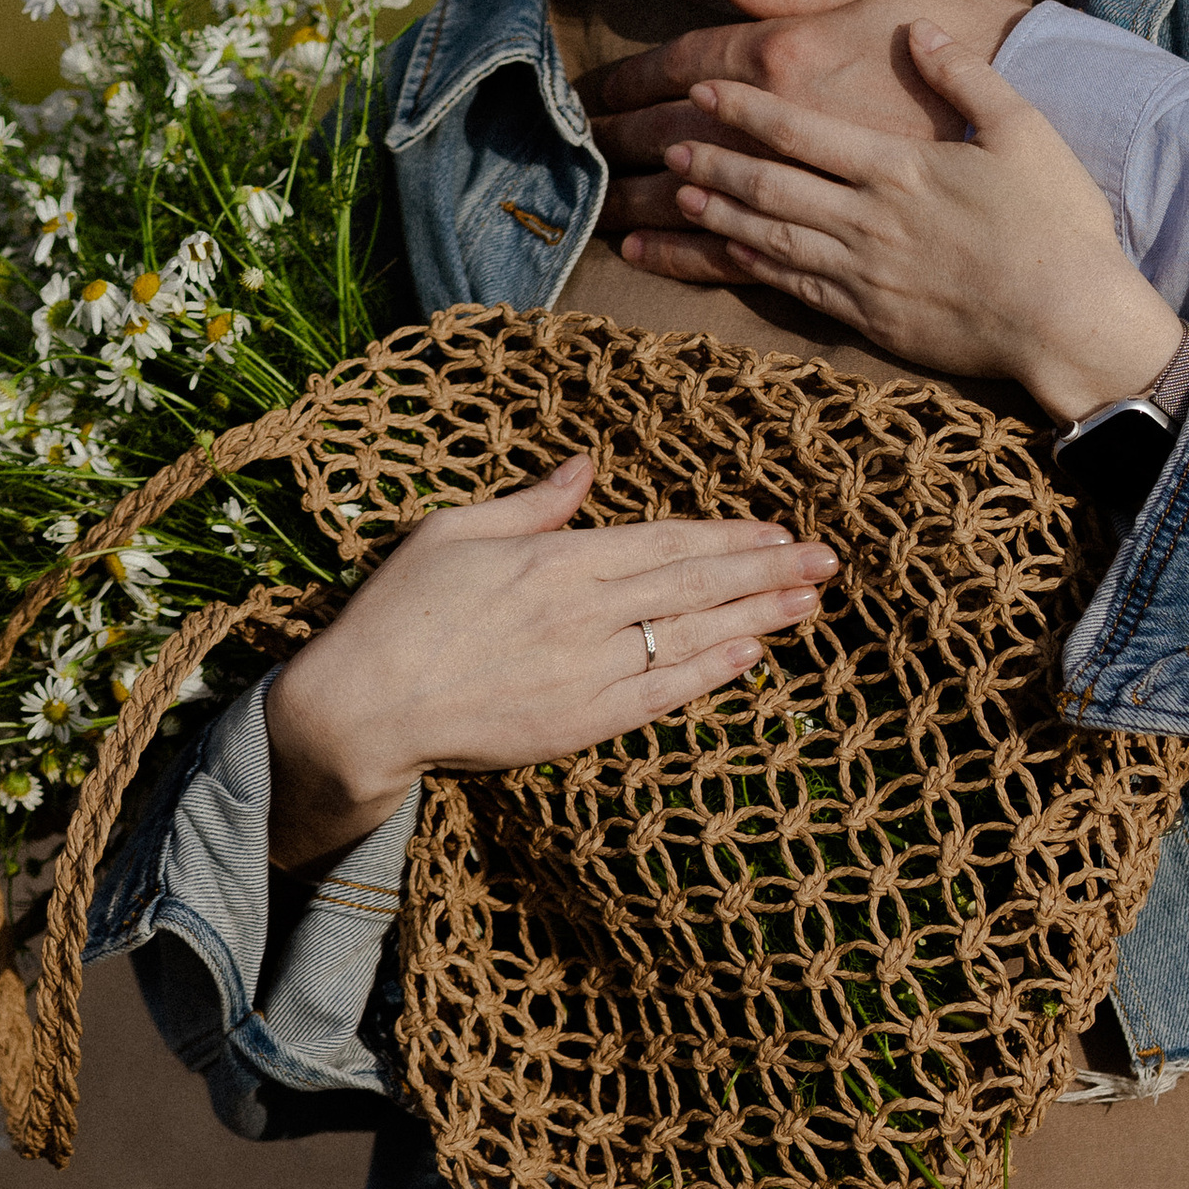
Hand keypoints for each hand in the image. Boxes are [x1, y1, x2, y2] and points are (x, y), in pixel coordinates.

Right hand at [263, 457, 835, 872]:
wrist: (361, 710)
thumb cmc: (397, 612)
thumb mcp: (454, 531)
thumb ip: (534, 503)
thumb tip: (585, 464)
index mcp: (555, 560)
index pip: (664, 542)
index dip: (727, 536)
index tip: (778, 528)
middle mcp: (582, 614)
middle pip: (694, 585)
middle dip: (766, 572)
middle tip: (828, 561)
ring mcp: (585, 672)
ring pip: (689, 638)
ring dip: (756, 619)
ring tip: (809, 603)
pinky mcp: (577, 724)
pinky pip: (659, 695)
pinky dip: (709, 674)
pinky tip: (749, 656)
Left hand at [655, 30, 1182, 423]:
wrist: (1069, 322)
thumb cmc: (1056, 222)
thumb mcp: (1023, 128)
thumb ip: (966, 74)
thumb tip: (921, 32)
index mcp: (899, 167)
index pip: (800, 130)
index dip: (742, 109)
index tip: (701, 91)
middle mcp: (868, 220)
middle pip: (768, 186)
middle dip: (710, 161)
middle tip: (663, 144)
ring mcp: (863, 274)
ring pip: (767, 239)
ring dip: (715, 214)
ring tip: (672, 195)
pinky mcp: (869, 318)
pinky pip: (792, 289)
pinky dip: (747, 270)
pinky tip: (721, 257)